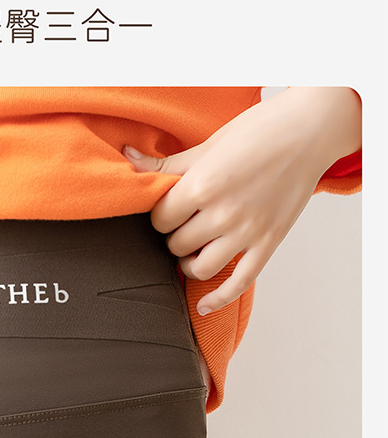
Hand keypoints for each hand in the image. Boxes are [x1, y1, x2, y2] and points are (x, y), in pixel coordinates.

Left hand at [123, 87, 360, 314]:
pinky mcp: (268, 243)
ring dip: (189, 263)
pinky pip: (239, 283)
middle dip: (175, 236)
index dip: (160, 215)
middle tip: (183, 224)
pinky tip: (203, 306)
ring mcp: (247, 232)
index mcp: (203, 186)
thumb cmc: (260, 131)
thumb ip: (166, 164)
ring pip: (200, 268)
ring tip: (192, 250)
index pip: (160, 219)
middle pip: (177, 245)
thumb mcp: (208, 145)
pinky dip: (218, 298)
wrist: (310, 131)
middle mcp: (223, 214)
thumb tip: (127, 159)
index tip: (169, 209)